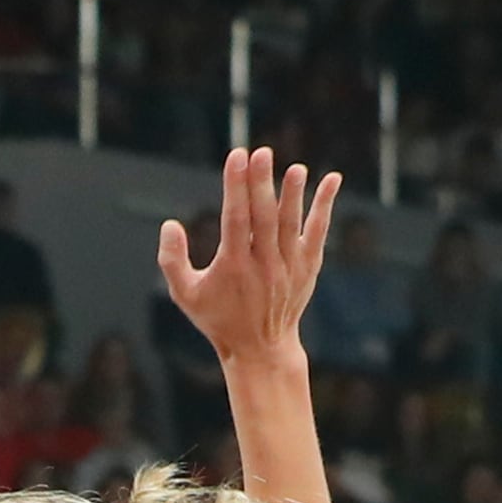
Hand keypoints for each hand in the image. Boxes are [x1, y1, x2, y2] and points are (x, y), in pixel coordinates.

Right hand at [159, 145, 342, 374]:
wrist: (261, 349)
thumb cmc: (219, 318)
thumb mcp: (186, 295)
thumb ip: (172, 260)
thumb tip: (169, 225)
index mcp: (233, 266)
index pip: (235, 219)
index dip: (235, 186)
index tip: (236, 157)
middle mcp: (263, 265)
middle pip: (263, 217)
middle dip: (262, 183)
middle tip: (262, 153)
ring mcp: (288, 266)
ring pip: (291, 224)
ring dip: (293, 194)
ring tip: (295, 168)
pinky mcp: (307, 267)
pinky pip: (317, 232)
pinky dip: (324, 206)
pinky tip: (332, 180)